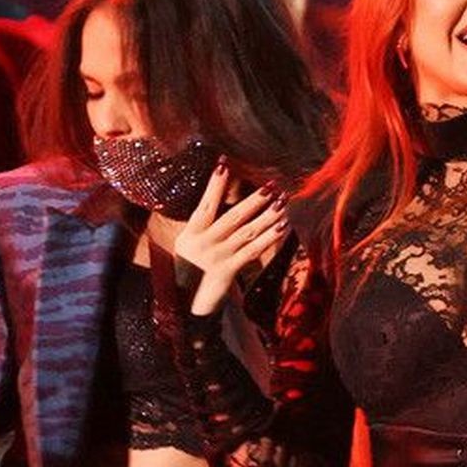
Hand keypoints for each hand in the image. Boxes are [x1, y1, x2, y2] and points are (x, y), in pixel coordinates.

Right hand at [173, 161, 289, 316]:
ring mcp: (217, 258)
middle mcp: (204, 243)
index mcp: (191, 233)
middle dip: (254, 200)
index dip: (214, 185)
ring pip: (247, 233)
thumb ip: (201, 224)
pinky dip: (268, 238)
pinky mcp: (228, 271)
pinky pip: (252, 252)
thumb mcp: (187, 243)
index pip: (205, 204)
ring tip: (282, 202)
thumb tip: (216, 195)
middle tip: (271, 185)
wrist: (185, 303)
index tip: (224, 163)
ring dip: (266, 216)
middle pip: (233, 217)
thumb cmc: (188, 269)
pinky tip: (282, 227)